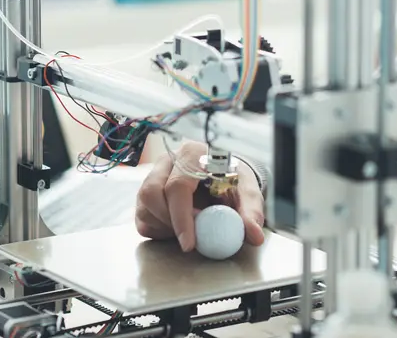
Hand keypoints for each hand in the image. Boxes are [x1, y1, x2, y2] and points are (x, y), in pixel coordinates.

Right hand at [134, 141, 265, 251]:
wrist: (224, 175)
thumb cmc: (233, 179)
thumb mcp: (247, 191)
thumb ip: (251, 211)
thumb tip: (254, 235)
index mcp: (193, 154)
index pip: (178, 185)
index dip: (181, 217)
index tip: (190, 243)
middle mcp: (168, 161)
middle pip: (152, 193)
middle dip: (171, 222)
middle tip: (192, 238)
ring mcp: (153, 175)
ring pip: (144, 206)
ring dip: (165, 226)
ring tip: (191, 227)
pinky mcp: (146, 194)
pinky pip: (142, 218)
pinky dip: (159, 230)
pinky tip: (179, 227)